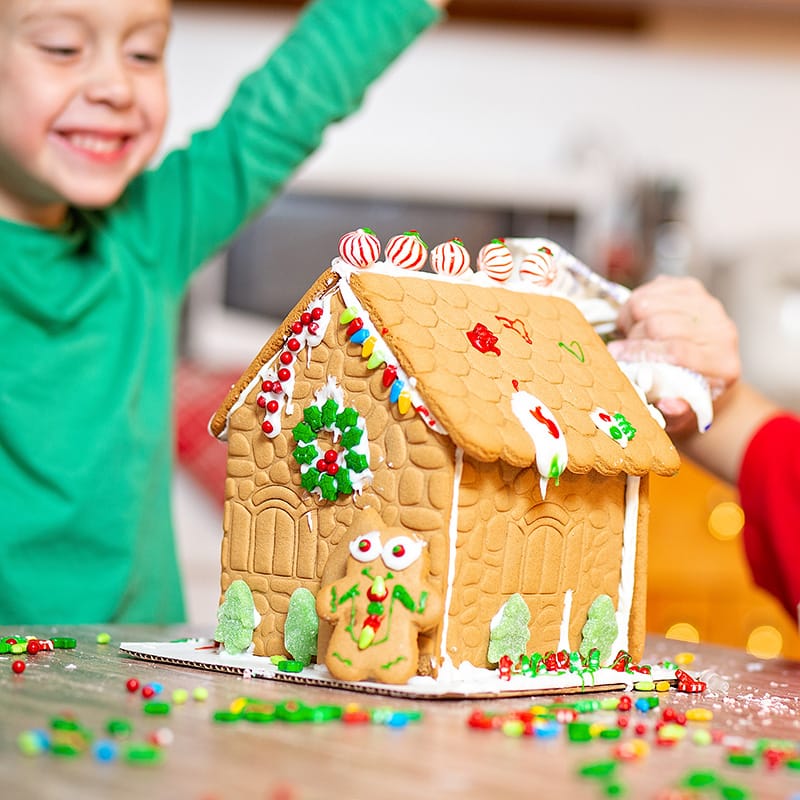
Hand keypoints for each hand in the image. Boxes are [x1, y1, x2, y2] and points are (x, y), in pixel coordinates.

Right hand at [607, 275, 739, 434]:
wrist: (704, 371)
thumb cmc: (687, 394)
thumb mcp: (682, 413)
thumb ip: (675, 412)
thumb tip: (668, 404)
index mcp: (722, 365)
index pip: (677, 351)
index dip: (640, 353)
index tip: (617, 358)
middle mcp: (721, 331)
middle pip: (660, 324)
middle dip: (633, 337)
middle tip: (622, 351)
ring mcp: (708, 306)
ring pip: (650, 302)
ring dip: (631, 318)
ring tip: (631, 335)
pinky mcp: (693, 289)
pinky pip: (652, 287)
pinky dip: (636, 302)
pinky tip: (638, 320)